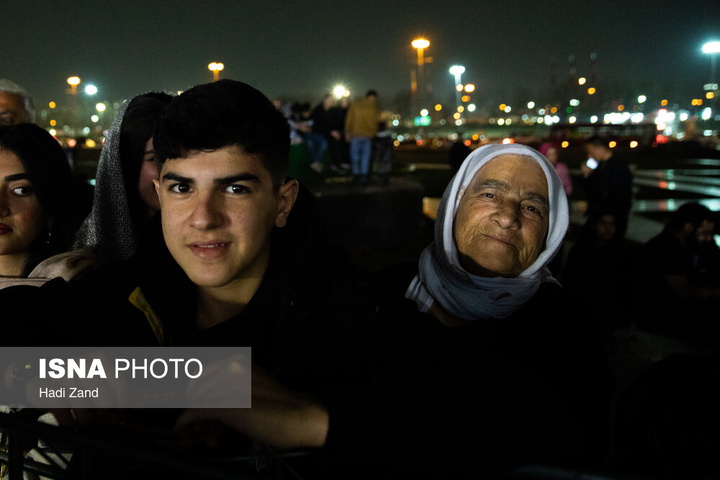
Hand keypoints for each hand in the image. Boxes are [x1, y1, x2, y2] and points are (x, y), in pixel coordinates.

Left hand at [176, 364, 328, 449]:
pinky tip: (181, 428)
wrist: (300, 416)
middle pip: (195, 386)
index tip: (194, 403)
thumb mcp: (254, 385)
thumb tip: (207, 397)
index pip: (201, 373)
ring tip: (208, 433)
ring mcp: (229, 384)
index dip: (195, 390)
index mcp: (238, 360)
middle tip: (202, 424)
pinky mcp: (228, 405)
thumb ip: (232, 384)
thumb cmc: (281, 404)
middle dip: (193, 404)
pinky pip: (196, 412)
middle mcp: (231, 367)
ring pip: (196, 401)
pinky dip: (185, 421)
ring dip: (195, 418)